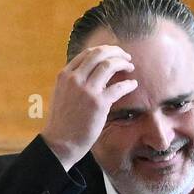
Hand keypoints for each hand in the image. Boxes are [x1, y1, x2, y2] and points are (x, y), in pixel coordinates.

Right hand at [41, 45, 137, 169]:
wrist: (60, 142)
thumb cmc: (62, 122)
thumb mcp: (62, 95)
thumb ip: (73, 83)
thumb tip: (89, 75)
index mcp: (65, 75)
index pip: (87, 54)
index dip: (103, 51)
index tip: (113, 54)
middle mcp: (75, 78)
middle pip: (99, 54)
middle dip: (116, 52)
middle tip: (126, 56)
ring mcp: (87, 90)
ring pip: (109, 65)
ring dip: (123, 63)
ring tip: (131, 67)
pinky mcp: (99, 104)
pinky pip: (118, 87)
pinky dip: (128, 84)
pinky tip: (133, 84)